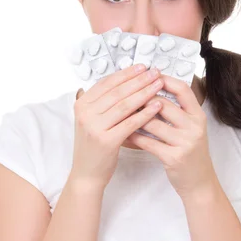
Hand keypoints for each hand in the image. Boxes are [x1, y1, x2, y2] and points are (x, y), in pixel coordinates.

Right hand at [70, 64, 163, 189]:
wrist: (86, 174)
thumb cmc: (94, 145)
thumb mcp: (92, 120)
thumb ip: (103, 102)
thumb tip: (126, 80)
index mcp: (82, 104)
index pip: (107, 83)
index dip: (126, 73)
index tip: (142, 66)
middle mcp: (85, 113)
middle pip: (117, 91)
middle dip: (138, 80)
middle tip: (155, 72)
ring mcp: (95, 127)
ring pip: (125, 105)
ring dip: (144, 92)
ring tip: (159, 85)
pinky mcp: (106, 141)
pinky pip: (130, 123)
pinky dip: (145, 113)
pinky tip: (157, 106)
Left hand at [126, 75, 216, 197]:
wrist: (198, 182)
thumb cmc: (190, 152)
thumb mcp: (191, 128)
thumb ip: (178, 111)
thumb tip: (152, 91)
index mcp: (198, 116)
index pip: (182, 90)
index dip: (165, 80)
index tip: (148, 75)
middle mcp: (194, 127)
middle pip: (164, 104)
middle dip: (142, 98)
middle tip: (125, 94)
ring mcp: (185, 142)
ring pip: (153, 123)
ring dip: (134, 117)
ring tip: (119, 112)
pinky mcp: (174, 157)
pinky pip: (148, 142)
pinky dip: (133, 136)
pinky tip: (123, 132)